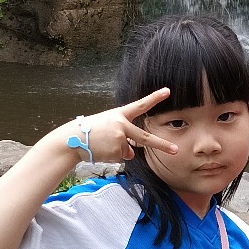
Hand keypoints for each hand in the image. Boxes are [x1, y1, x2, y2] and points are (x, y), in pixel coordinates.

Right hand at [62, 89, 177, 163]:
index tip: (168, 91)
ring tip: (102, 144)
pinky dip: (113, 157)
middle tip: (176, 150)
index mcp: (119, 115)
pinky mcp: (115, 152)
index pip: (140, 105)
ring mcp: (119, 139)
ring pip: (128, 151)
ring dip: (118, 151)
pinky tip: (101, 151)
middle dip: (162, 145)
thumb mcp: (108, 127)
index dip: (154, 98)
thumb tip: (132, 153)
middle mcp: (121, 126)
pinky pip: (120, 158)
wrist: (72, 140)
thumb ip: (124, 136)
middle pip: (145, 138)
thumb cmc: (90, 131)